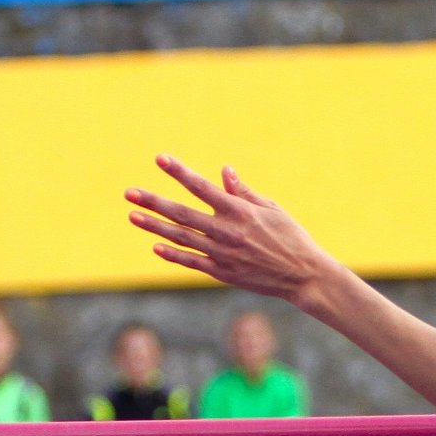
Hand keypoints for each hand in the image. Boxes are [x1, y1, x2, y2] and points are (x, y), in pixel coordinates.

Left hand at [128, 158, 339, 305]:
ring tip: (132, 216)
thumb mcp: (271, 209)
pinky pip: (192, 262)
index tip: (160, 159)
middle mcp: (227, 231)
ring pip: (182, 237)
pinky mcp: (223, 272)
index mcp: (240, 211)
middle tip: (130, 193)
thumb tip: (223, 170)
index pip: (202, 187)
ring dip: (154, 227)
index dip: (179, 172)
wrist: (305, 276)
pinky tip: (155, 245)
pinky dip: (173, 254)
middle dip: (154, 202)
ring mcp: (223, 254)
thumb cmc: (291, 237)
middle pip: (182, 214)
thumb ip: (243, 192)